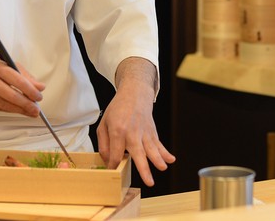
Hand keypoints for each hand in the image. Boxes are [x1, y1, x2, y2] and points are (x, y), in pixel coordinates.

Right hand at [0, 57, 44, 116]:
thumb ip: (24, 75)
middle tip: (37, 109)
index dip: (29, 89)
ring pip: (6, 105)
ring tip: (32, 112)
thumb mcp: (7, 64)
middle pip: (11, 95)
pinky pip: (1, 109)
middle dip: (26, 104)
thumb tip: (39, 87)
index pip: (16, 79)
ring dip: (21, 110)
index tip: (39, 96)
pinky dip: (12, 110)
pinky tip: (20, 111)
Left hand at [96, 58, 174, 185]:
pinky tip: (171, 159)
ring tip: (162, 168)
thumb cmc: (118, 109)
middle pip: (138, 153)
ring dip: (158, 159)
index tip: (113, 170)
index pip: (116, 154)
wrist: (134, 94)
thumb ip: (103, 144)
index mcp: (117, 131)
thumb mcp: (103, 124)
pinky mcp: (152, 132)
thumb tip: (108, 160)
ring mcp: (144, 132)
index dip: (114, 165)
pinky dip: (165, 152)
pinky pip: (159, 144)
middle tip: (149, 181)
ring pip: (151, 149)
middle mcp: (132, 132)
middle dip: (143, 168)